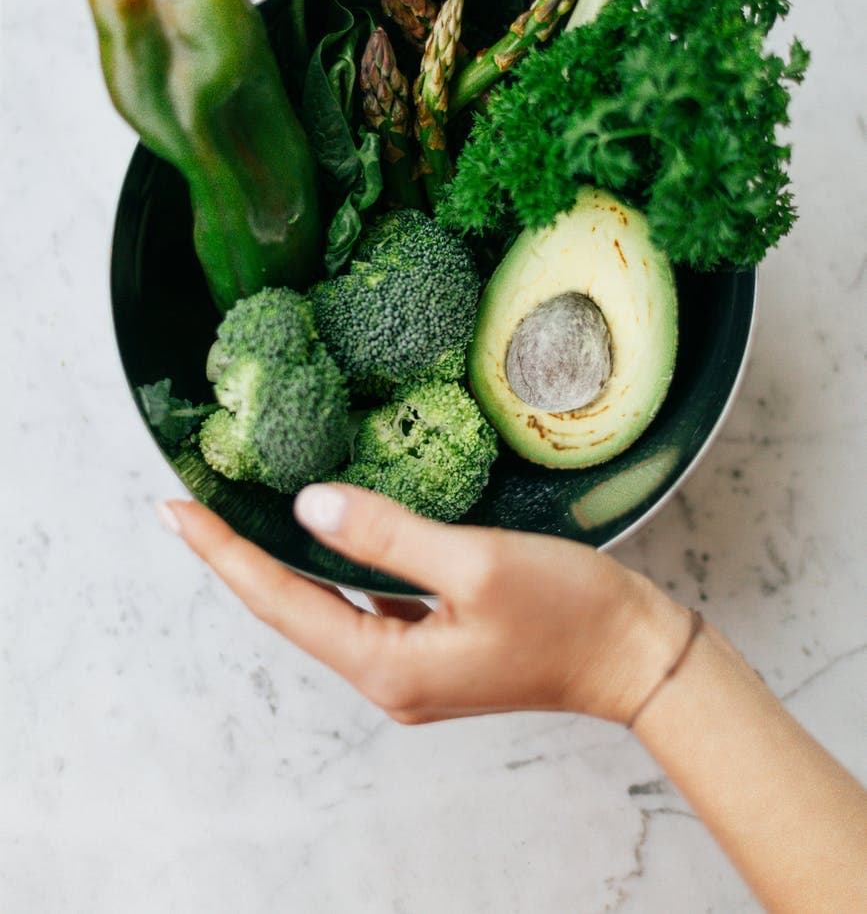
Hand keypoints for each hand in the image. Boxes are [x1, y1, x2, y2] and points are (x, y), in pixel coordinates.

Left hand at [159, 484, 689, 725]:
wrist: (638, 658)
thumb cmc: (571, 614)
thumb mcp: (477, 565)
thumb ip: (388, 535)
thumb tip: (310, 508)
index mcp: (388, 665)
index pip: (279, 601)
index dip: (222, 553)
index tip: (174, 509)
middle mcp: (389, 676)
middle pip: (292, 608)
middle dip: (237, 557)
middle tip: (190, 506)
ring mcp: (412, 667)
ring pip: (327, 607)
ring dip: (282, 562)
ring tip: (239, 517)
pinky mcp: (437, 648)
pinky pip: (367, 605)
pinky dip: (336, 568)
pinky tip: (328, 536)